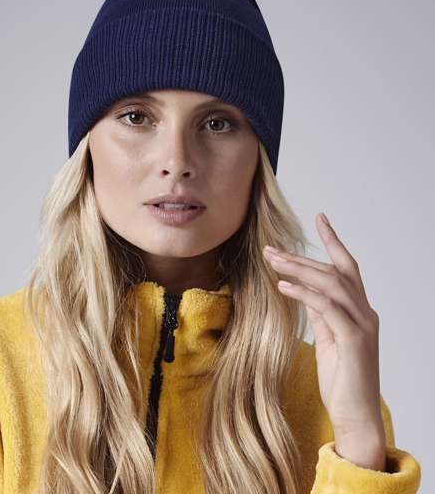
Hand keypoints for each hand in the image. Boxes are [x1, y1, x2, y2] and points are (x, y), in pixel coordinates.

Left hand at [262, 213, 385, 440]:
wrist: (356, 418)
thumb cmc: (342, 381)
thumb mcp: (329, 341)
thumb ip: (322, 315)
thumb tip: (305, 291)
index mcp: (360, 312)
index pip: (347, 268)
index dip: (333, 241)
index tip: (320, 218)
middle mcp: (365, 313)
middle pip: (334, 272)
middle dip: (301, 258)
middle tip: (271, 249)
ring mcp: (362, 325)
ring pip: (331, 283)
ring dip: (299, 269)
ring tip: (272, 260)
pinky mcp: (354, 340)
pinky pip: (327, 307)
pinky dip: (305, 293)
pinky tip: (283, 286)